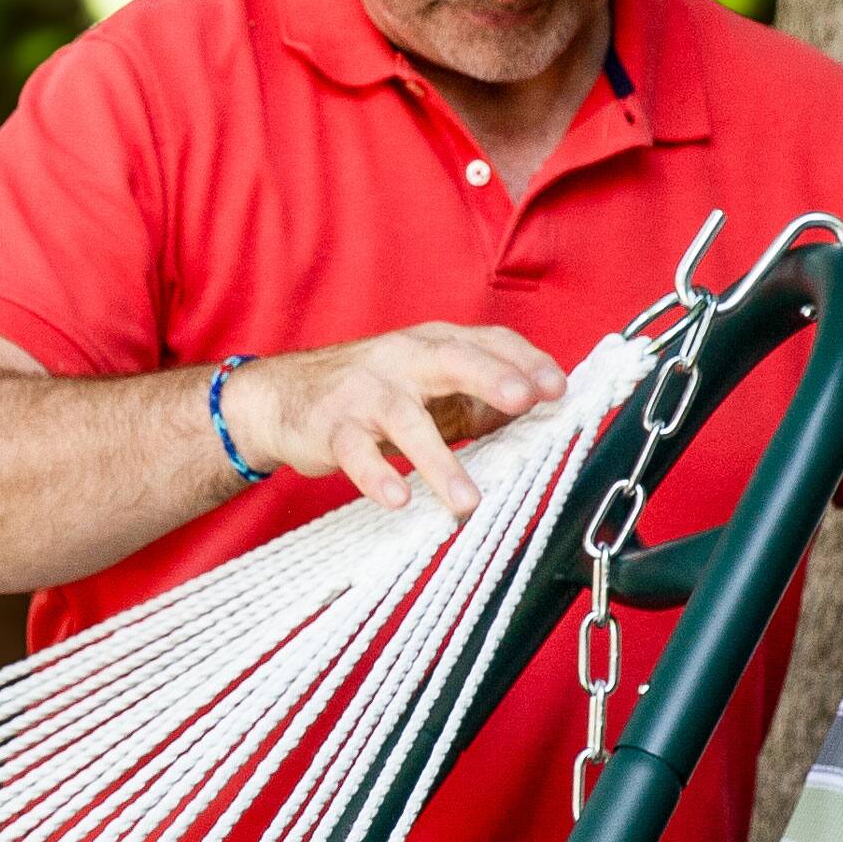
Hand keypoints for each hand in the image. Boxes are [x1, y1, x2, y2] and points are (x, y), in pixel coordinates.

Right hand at [224, 322, 568, 516]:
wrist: (282, 397)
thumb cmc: (371, 392)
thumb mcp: (430, 385)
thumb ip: (481, 396)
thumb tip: (543, 412)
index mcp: (434, 344)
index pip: (488, 341)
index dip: (525, 361)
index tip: (559, 389)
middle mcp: (402, 359)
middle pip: (450, 359)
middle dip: (490, 377)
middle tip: (525, 400)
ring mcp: (365, 392)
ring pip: (406, 419)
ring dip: (440, 460)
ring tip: (468, 500)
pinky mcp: (332, 427)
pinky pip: (356, 452)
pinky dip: (376, 475)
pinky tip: (398, 498)